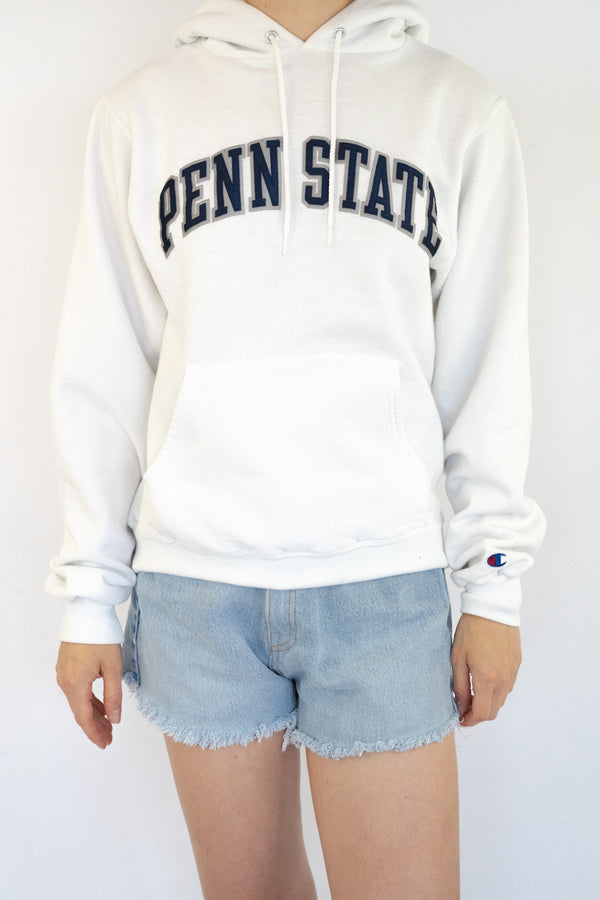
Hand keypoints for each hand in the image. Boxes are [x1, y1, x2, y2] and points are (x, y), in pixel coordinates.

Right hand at [55, 642, 122, 748]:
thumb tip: (115, 719)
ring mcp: (63, 674)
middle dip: (95, 727)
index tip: (105, 744)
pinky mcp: (66, 667)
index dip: (95, 733)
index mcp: (75, 684)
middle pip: (80, 712)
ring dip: (92, 714)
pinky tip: (100, 706)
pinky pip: (76, 691)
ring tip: (108, 725)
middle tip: (109, 738)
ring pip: (78, 702)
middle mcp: (65, 682)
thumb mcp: (112, 667)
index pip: (84, 718)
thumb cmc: (102, 637)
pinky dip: (88, 701)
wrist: (86, 612)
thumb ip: (113, 695)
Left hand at [450, 613, 521, 727]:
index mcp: (487, 679)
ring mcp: (512, 672)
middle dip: (478, 715)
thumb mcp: (458, 657)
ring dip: (488, 703)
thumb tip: (461, 705)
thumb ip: (460, 685)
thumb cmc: (471, 630)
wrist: (492, 608)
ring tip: (473, 693)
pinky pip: (508, 686)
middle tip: (464, 708)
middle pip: (493, 711)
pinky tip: (484, 680)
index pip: (481, 713)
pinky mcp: (517, 664)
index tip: (460, 719)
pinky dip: (496, 691)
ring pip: (501, 700)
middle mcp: (503, 680)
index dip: (470, 720)